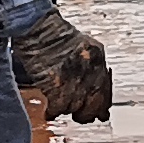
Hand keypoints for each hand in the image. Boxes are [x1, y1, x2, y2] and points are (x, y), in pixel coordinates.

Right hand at [11, 8, 114, 123]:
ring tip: (60, 108)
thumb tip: (89, 83)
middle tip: (81, 116)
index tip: (101, 113)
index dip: (103, 104)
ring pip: (77, 108)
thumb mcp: (80, 44)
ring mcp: (75, 80)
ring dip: (68, 110)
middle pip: (96, 104)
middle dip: (89, 113)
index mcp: (98, 57)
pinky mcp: (57, 86)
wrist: (37, 26)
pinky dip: (53, 112)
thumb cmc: (50, 31)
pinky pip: (59, 109)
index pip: (106, 89)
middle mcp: (91, 70)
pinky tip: (49, 111)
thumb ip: (88, 63)